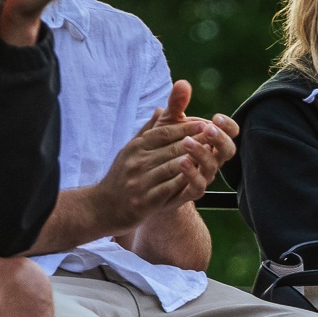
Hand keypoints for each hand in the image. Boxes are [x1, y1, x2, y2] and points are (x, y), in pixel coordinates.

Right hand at [85, 89, 208, 233]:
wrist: (103, 207)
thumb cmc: (121, 176)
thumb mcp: (131, 150)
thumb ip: (148, 130)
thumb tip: (161, 109)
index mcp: (136, 147)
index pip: (164, 132)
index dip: (186, 127)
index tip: (204, 124)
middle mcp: (137, 162)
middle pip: (172, 148)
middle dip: (196, 141)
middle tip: (215, 136)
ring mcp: (140, 182)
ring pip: (173, 167)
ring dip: (194, 160)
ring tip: (211, 154)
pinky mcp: (145, 201)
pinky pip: (170, 188)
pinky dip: (185, 181)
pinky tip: (199, 177)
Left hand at [156, 79, 238, 198]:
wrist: (149, 177)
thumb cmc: (164, 146)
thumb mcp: (168, 123)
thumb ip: (176, 104)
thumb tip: (183, 83)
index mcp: (211, 141)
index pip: (231, 133)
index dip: (228, 126)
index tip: (217, 117)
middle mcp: (212, 158)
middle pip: (228, 150)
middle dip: (220, 139)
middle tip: (208, 129)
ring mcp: (203, 175)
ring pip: (212, 167)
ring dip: (202, 154)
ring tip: (187, 142)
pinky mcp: (190, 190)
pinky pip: (198, 185)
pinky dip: (192, 174)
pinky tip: (181, 162)